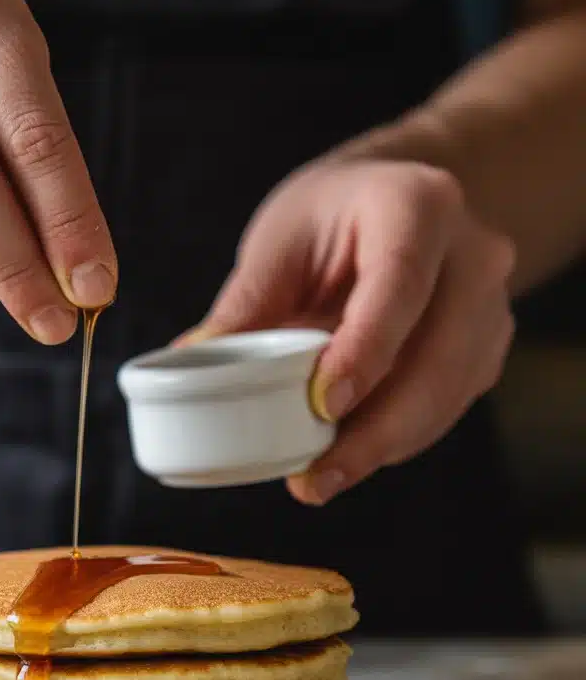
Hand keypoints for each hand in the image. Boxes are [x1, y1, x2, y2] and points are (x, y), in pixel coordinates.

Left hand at [185, 159, 515, 502]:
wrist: (396, 201)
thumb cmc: (331, 215)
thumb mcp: (281, 240)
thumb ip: (246, 302)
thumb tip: (190, 361)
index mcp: (418, 206)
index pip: (400, 284)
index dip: (365, 351)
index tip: (322, 406)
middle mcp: (472, 254)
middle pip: (438, 356)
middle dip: (377, 430)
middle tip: (314, 478)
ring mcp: (489, 304)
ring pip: (449, 393)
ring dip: (386, 446)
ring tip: (320, 479)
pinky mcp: (485, 347)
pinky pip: (448, 406)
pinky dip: (400, 438)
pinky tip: (352, 456)